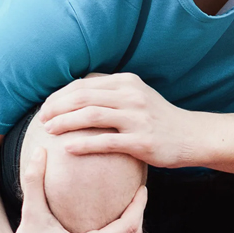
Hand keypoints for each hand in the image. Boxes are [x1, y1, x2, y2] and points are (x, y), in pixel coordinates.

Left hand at [39, 72, 192, 167]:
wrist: (192, 137)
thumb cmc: (160, 120)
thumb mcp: (138, 97)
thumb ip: (112, 93)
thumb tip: (76, 96)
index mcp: (127, 82)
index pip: (84, 84)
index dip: (60, 95)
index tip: (46, 107)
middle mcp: (132, 96)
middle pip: (83, 97)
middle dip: (57, 108)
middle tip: (41, 119)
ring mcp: (138, 118)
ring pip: (91, 116)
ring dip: (65, 122)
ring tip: (49, 131)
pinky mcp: (142, 141)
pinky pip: (106, 142)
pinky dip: (84, 144)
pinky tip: (68, 150)